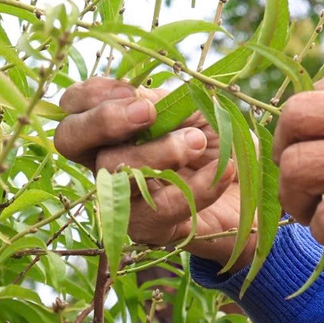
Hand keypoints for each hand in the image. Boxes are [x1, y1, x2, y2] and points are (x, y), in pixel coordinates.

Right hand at [52, 76, 250, 267]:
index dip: (93, 95)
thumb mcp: (197, 110)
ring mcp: (122, 197)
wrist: (254, 191)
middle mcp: (107, 160)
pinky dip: (196, 186)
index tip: (135, 94)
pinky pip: (159, 208)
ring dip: (159, 153)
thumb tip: (141, 100)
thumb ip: (165, 101)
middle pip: (69, 140)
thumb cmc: (221, 143)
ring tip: (197, 141)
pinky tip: (224, 171)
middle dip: (103, 121)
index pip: (74, 106)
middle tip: (146, 112)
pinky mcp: (148, 228)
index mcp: (115, 125)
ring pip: (113, 175)